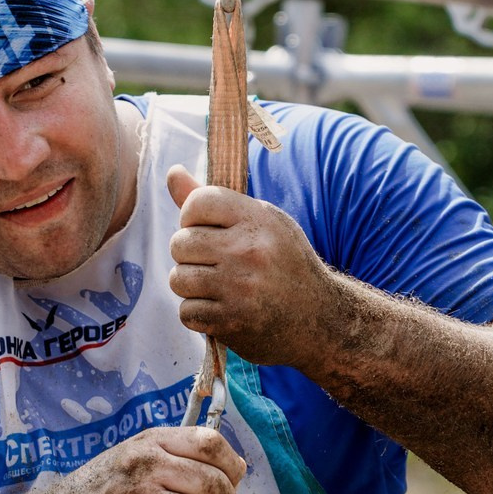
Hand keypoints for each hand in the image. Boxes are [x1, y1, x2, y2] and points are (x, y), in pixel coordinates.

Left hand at [165, 165, 346, 366]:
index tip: (205, 230)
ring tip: (216, 286)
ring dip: (191, 286)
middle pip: (180, 243)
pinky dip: (199, 314)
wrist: (319, 319)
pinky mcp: (230, 321)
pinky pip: (186, 312)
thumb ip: (214, 202)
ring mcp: (238, 288)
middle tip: (214, 263)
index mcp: (258, 219)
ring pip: (178, 279)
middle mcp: (248, 250)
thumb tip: (172, 172)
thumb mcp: (263, 223)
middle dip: (189, 254)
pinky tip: (222, 309)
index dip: (191, 217)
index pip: (198, 202)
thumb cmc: (285, 264)